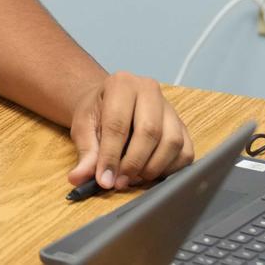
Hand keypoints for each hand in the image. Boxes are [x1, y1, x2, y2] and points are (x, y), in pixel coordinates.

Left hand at [66, 72, 193, 190]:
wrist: (110, 103)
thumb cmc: (98, 113)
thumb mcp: (83, 128)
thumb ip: (85, 153)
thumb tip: (79, 178)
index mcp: (121, 83)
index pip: (118, 123)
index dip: (111, 156)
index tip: (105, 180)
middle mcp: (149, 89)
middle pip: (150, 131)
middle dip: (134, 163)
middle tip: (120, 182)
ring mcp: (169, 107)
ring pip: (172, 142)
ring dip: (153, 167)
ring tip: (133, 178)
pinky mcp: (182, 125)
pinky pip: (185, 152)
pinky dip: (170, 169)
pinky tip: (151, 173)